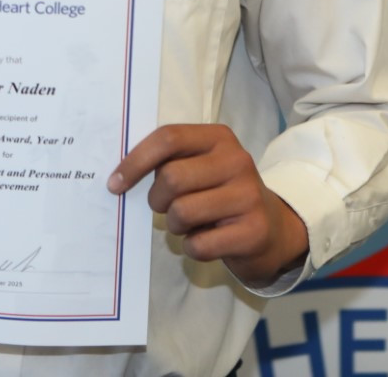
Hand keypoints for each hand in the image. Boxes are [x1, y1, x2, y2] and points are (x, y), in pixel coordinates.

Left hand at [108, 124, 308, 288]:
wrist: (272, 229)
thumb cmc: (221, 193)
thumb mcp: (202, 166)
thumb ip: (170, 160)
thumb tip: (120, 174)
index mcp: (219, 138)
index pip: (168, 138)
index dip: (135, 161)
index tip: (115, 183)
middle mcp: (237, 161)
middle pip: (171, 178)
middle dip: (157, 200)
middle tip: (165, 207)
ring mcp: (248, 197)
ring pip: (181, 212)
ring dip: (174, 225)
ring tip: (189, 224)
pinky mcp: (252, 232)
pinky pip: (198, 244)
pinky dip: (191, 247)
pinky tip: (206, 240)